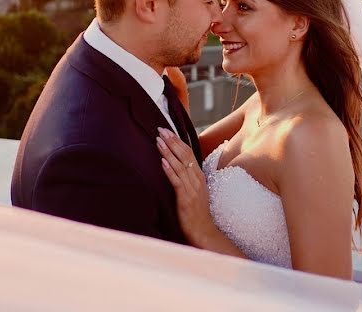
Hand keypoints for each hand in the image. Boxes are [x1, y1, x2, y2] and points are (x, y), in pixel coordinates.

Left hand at [157, 127, 214, 246]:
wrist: (203, 231)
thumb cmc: (196, 212)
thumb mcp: (194, 190)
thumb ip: (187, 177)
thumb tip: (175, 164)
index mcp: (199, 175)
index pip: (188, 152)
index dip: (177, 140)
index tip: (167, 130)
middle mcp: (197, 179)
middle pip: (184, 155)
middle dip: (171, 141)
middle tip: (160, 130)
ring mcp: (192, 188)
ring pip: (179, 165)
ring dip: (168, 152)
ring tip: (158, 141)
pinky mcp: (186, 198)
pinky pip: (177, 181)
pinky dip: (170, 170)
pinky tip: (162, 162)